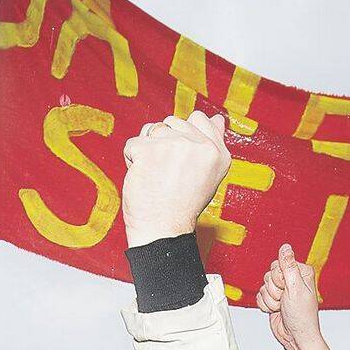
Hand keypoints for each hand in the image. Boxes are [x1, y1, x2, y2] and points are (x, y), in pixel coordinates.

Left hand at [120, 111, 230, 246]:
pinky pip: (132, 144)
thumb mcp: (210, 176)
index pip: (199, 119)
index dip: (184, 136)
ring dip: (148, 150)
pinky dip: (132, 160)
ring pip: (151, 130)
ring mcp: (174, 146)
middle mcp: (199, 146)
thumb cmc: (183, 207)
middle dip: (164, 143)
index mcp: (217, 152)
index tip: (181, 161)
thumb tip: (216, 120)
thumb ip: (212, 145)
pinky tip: (143, 177)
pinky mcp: (149, 150)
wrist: (164, 230)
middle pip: (172, 123)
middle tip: (168, 173)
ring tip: (156, 175)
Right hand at [256, 245, 335, 349]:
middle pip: (269, 274)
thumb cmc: (302, 317)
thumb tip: (286, 247)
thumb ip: (288, 266)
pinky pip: (260, 296)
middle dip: (274, 290)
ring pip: (263, 286)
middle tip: (285, 300)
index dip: (279, 278)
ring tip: (282, 307)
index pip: (278, 264)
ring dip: (270, 300)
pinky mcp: (273, 299)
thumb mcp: (295, 288)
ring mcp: (282, 290)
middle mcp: (292, 279)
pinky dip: (266, 305)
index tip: (287, 289)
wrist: (296, 337)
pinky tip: (276, 310)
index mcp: (301, 272)